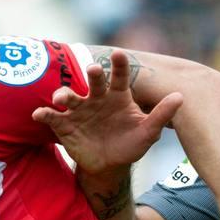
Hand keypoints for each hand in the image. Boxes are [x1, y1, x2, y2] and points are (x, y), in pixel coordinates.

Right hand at [32, 49, 182, 173]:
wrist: (109, 165)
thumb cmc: (130, 144)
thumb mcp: (148, 132)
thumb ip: (161, 115)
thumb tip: (181, 97)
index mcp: (118, 96)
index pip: (119, 76)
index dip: (119, 65)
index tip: (119, 53)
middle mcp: (97, 98)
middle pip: (93, 82)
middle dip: (91, 75)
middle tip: (92, 69)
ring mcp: (79, 110)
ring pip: (70, 97)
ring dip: (64, 94)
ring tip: (62, 98)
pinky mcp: (65, 125)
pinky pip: (53, 117)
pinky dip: (44, 114)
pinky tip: (39, 114)